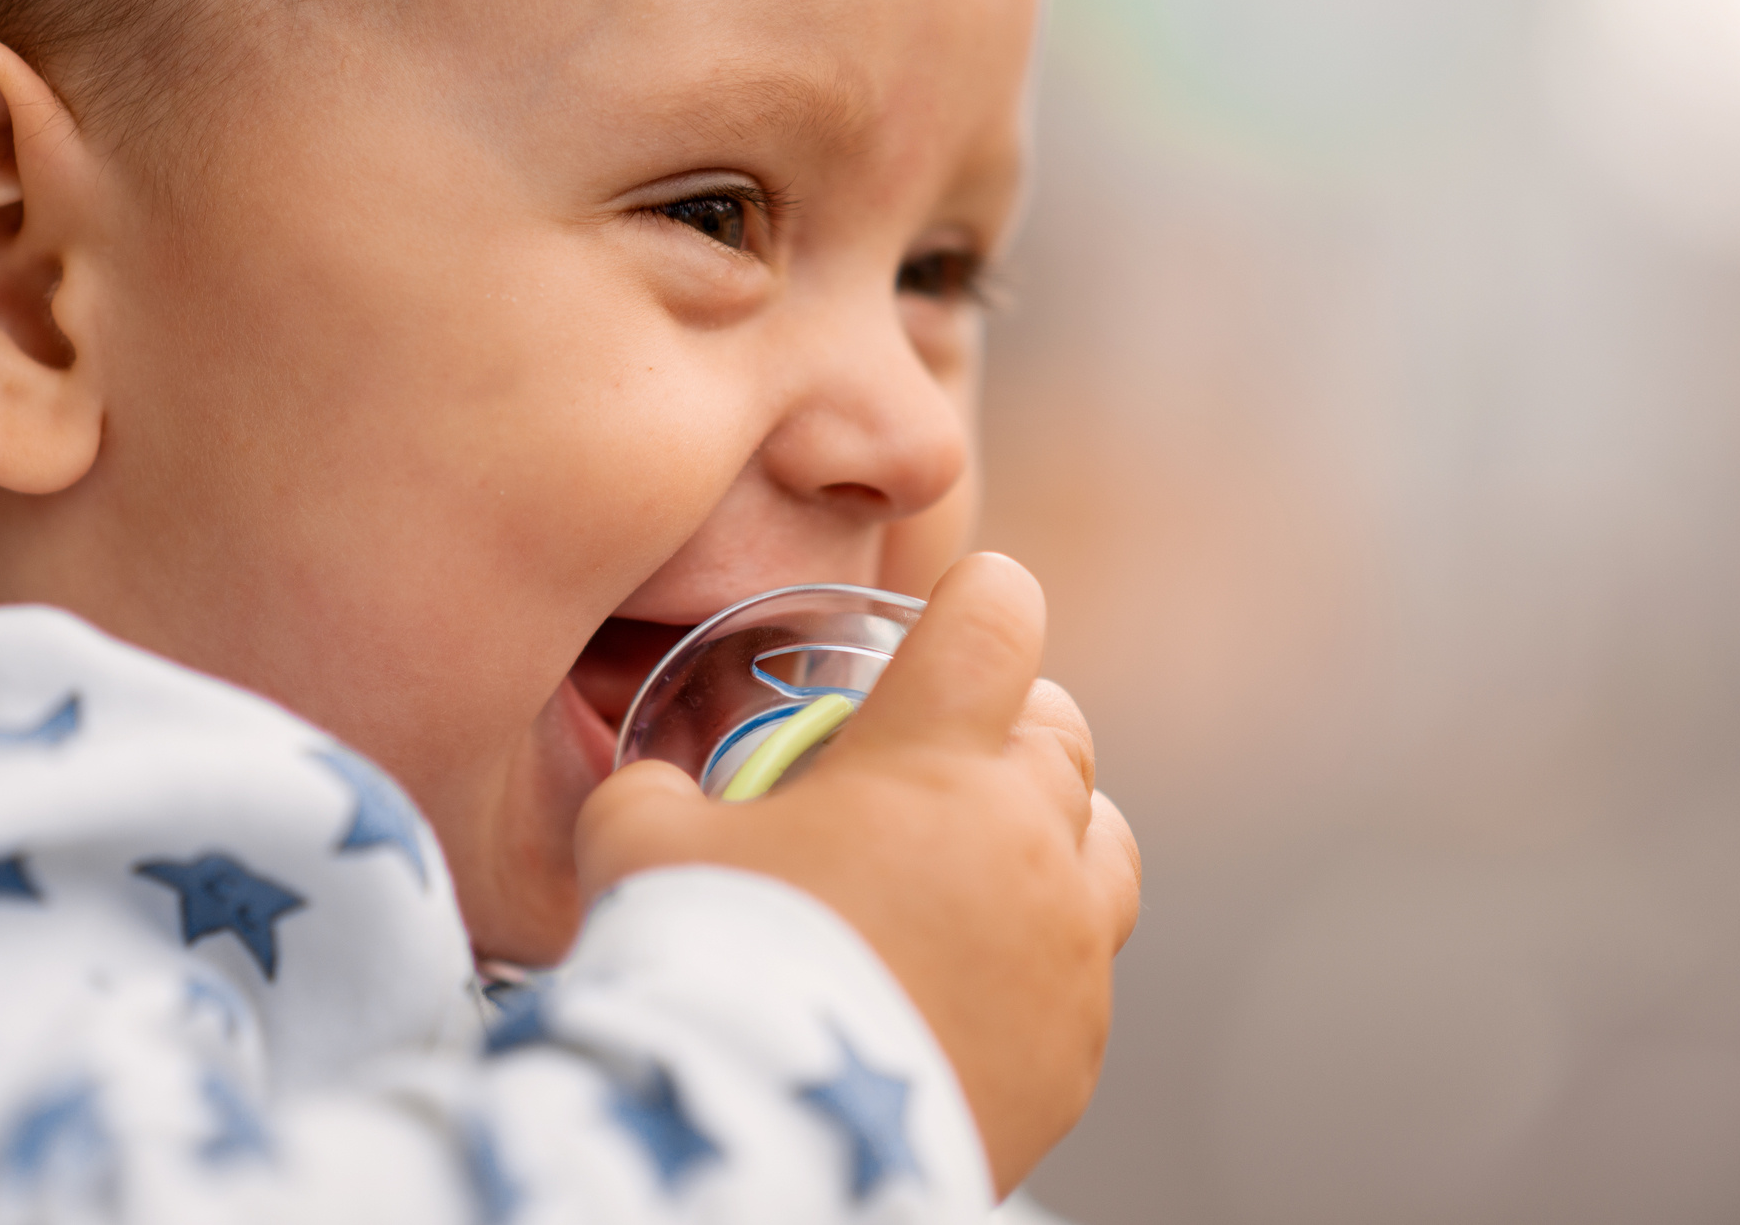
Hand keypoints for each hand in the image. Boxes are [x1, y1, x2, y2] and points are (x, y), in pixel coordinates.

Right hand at [577, 552, 1142, 1193]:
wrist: (761, 1135)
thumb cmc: (703, 966)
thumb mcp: (638, 841)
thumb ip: (659, 788)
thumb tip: (659, 789)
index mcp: (933, 756)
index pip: (1000, 613)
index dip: (975, 604)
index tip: (946, 629)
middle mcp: (1025, 838)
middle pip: (1059, 733)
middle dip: (1000, 730)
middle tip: (927, 767)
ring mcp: (1065, 950)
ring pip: (1101, 847)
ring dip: (1046, 837)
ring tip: (968, 872)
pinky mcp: (1073, 1052)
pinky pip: (1079, 976)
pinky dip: (1031, 963)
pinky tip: (955, 988)